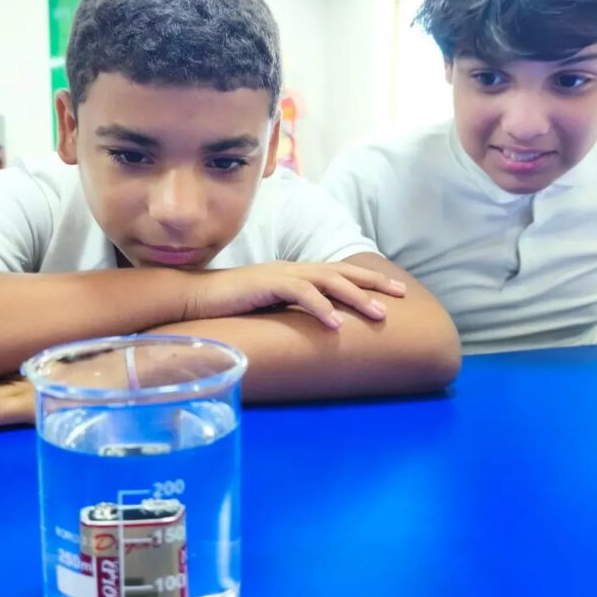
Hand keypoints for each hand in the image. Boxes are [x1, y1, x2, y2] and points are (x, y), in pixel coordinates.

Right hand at [186, 261, 406, 327]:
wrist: (195, 296)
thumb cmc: (229, 305)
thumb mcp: (268, 307)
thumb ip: (290, 311)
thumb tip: (313, 328)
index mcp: (295, 273)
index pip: (338, 272)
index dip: (367, 279)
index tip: (393, 291)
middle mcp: (293, 269)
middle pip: (342, 271)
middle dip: (374, 282)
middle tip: (401, 295)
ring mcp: (281, 274)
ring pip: (329, 281)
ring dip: (356, 298)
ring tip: (379, 316)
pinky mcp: (267, 284)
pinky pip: (301, 294)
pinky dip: (322, 308)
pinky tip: (337, 326)